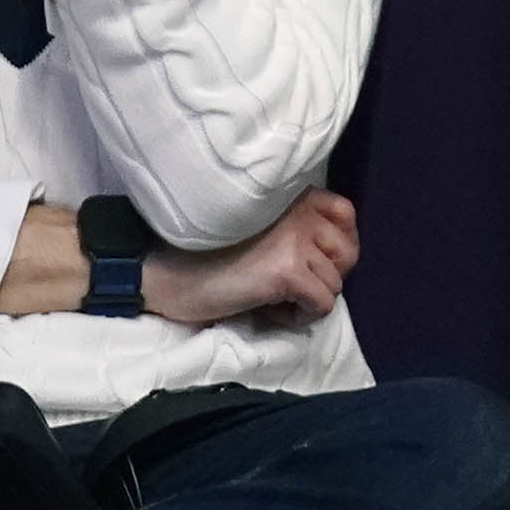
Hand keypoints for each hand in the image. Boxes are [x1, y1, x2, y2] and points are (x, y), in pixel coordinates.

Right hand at [145, 189, 360, 330]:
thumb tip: (326, 258)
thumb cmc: (199, 253)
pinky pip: (322, 305)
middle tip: (289, 283)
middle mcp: (296, 209)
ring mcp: (294, 238)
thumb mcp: (251, 228)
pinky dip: (298, 316)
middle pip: (347, 251)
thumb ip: (288, 227)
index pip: (343, 211)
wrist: (162, 272)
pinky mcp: (288, 271)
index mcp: (285, 193)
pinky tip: (266, 307)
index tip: (307, 259)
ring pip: (335, 283)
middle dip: (324, 274)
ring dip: (305, 298)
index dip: (333, 243)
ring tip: (268, 294)